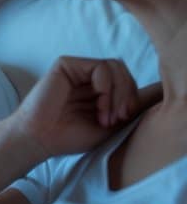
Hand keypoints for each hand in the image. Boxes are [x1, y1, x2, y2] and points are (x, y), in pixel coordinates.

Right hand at [8, 56, 159, 162]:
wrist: (40, 139)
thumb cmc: (69, 137)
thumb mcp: (111, 124)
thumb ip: (132, 107)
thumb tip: (162, 92)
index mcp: (97, 89)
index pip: (127, 80)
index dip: (134, 96)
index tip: (126, 118)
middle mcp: (87, 77)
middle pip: (124, 71)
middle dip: (128, 95)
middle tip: (119, 118)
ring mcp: (77, 70)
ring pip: (116, 67)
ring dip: (117, 94)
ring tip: (106, 116)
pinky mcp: (66, 64)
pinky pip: (99, 66)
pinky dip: (105, 87)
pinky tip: (98, 105)